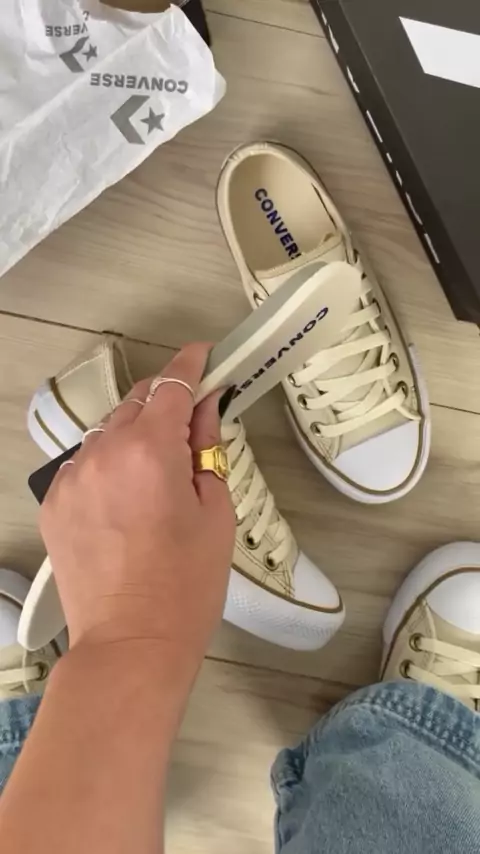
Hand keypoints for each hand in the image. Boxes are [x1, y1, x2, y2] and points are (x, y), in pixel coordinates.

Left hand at [40, 343, 234, 682]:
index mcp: (151, 450)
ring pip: (107, 431)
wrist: (131, 642)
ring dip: (134, 433)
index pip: (172, 383)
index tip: (206, 357)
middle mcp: (104, 452)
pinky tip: (126, 495)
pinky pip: (85, 463)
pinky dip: (108, 463)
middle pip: (136, 400)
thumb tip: (205, 408)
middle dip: (165, 400)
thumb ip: (207, 448)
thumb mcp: (216, 511)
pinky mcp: (54, 502)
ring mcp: (72, 477)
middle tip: (191, 420)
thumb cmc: (188, 584)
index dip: (192, 364)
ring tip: (157, 468)